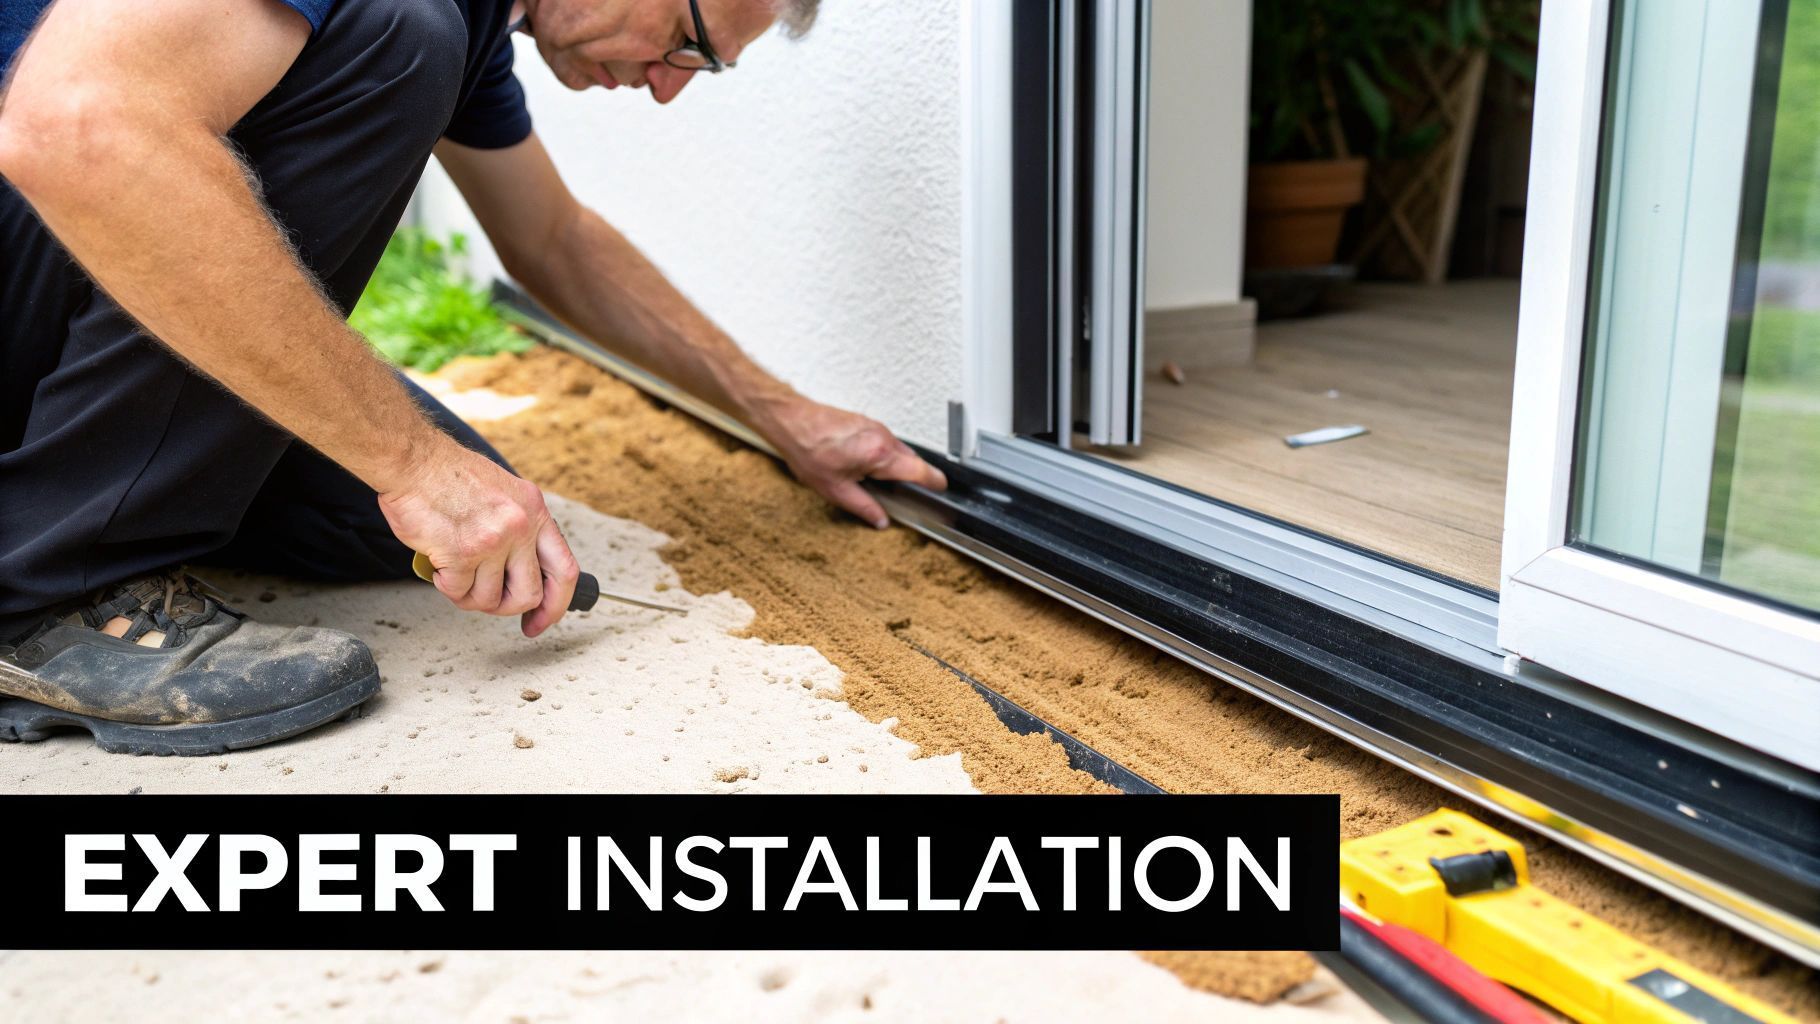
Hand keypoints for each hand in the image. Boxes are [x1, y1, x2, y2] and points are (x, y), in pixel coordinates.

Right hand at [376, 440, 579, 636]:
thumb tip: (522, 572)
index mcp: (536, 512)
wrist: (414, 461)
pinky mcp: (462, 553)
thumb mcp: (506, 494)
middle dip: (506, 608)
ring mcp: (493, 541)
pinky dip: (446, 587)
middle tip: (488, 602)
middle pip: (529, 595)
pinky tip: (440, 567)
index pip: (565, 571)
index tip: (539, 621)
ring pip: (490, 599)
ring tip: (456, 576)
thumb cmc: (450, 476)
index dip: (556, 605)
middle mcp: (520, 527)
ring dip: (469, 597)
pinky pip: (459, 592)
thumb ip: (520, 529)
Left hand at [764, 398, 947, 528]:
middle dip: (911, 477)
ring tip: (875, 482)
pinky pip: (886, 443)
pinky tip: (864, 466)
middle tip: (902, 495)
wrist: (792, 422)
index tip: (941, 490)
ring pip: (898, 451)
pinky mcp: (867, 423)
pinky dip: (884, 456)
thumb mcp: (835, 490)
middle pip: (912, 460)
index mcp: (880, 455)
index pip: (920, 470)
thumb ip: (863, 507)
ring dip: (894, 466)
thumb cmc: (809, 450)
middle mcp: (883, 437)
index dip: (935, 482)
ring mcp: (876, 427)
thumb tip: (881, 520)